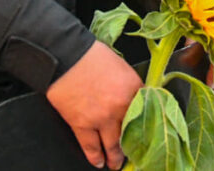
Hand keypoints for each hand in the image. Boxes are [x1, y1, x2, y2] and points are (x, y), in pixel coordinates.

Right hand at [47, 41, 142, 169]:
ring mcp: (102, 118)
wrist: (66, 55)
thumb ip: (128, 84)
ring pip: (113, 145)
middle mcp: (121, 106)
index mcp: (133, 88)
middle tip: (134, 154)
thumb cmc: (91, 54)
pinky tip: (98, 162)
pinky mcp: (82, 124)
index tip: (145, 133)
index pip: (146, 112)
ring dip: (115, 157)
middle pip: (131, 133)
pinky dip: (95, 157)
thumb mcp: (120, 65)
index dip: (145, 125)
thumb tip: (130, 97)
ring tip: (116, 164)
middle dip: (132, 146)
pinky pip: (91, 147)